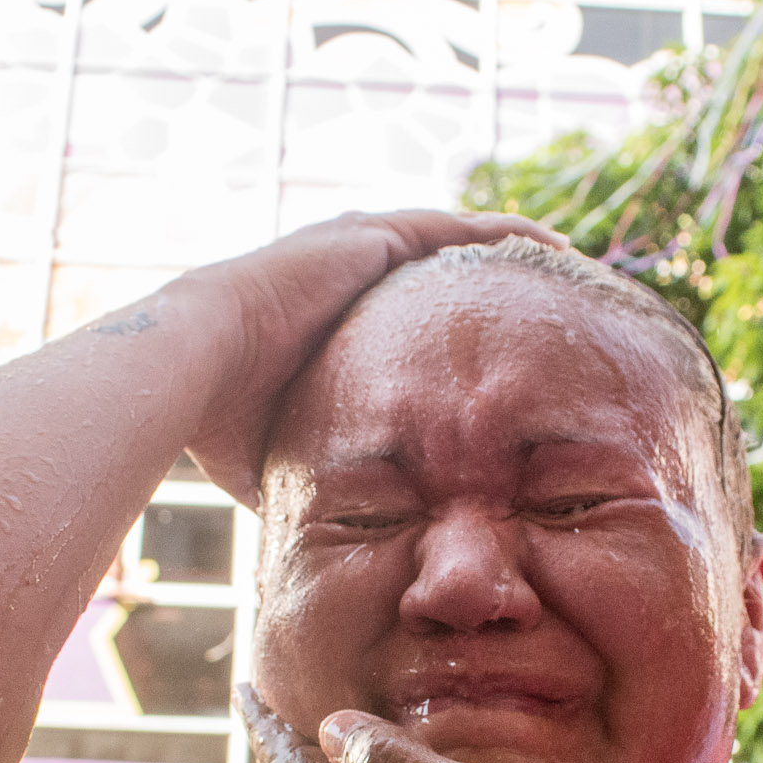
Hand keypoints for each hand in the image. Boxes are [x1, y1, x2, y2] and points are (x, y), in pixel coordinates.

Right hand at [165, 209, 559, 500]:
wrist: (195, 364)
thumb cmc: (219, 420)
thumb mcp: (281, 453)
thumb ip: (317, 474)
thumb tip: (332, 532)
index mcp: (322, 316)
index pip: (401, 315)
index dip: (447, 330)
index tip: (490, 349)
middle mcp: (343, 272)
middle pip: (433, 272)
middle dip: (486, 282)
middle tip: (544, 301)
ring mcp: (358, 248)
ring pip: (453, 243)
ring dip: (508, 250)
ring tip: (567, 261)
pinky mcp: (373, 238)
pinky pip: (458, 231)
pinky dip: (506, 233)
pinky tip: (555, 242)